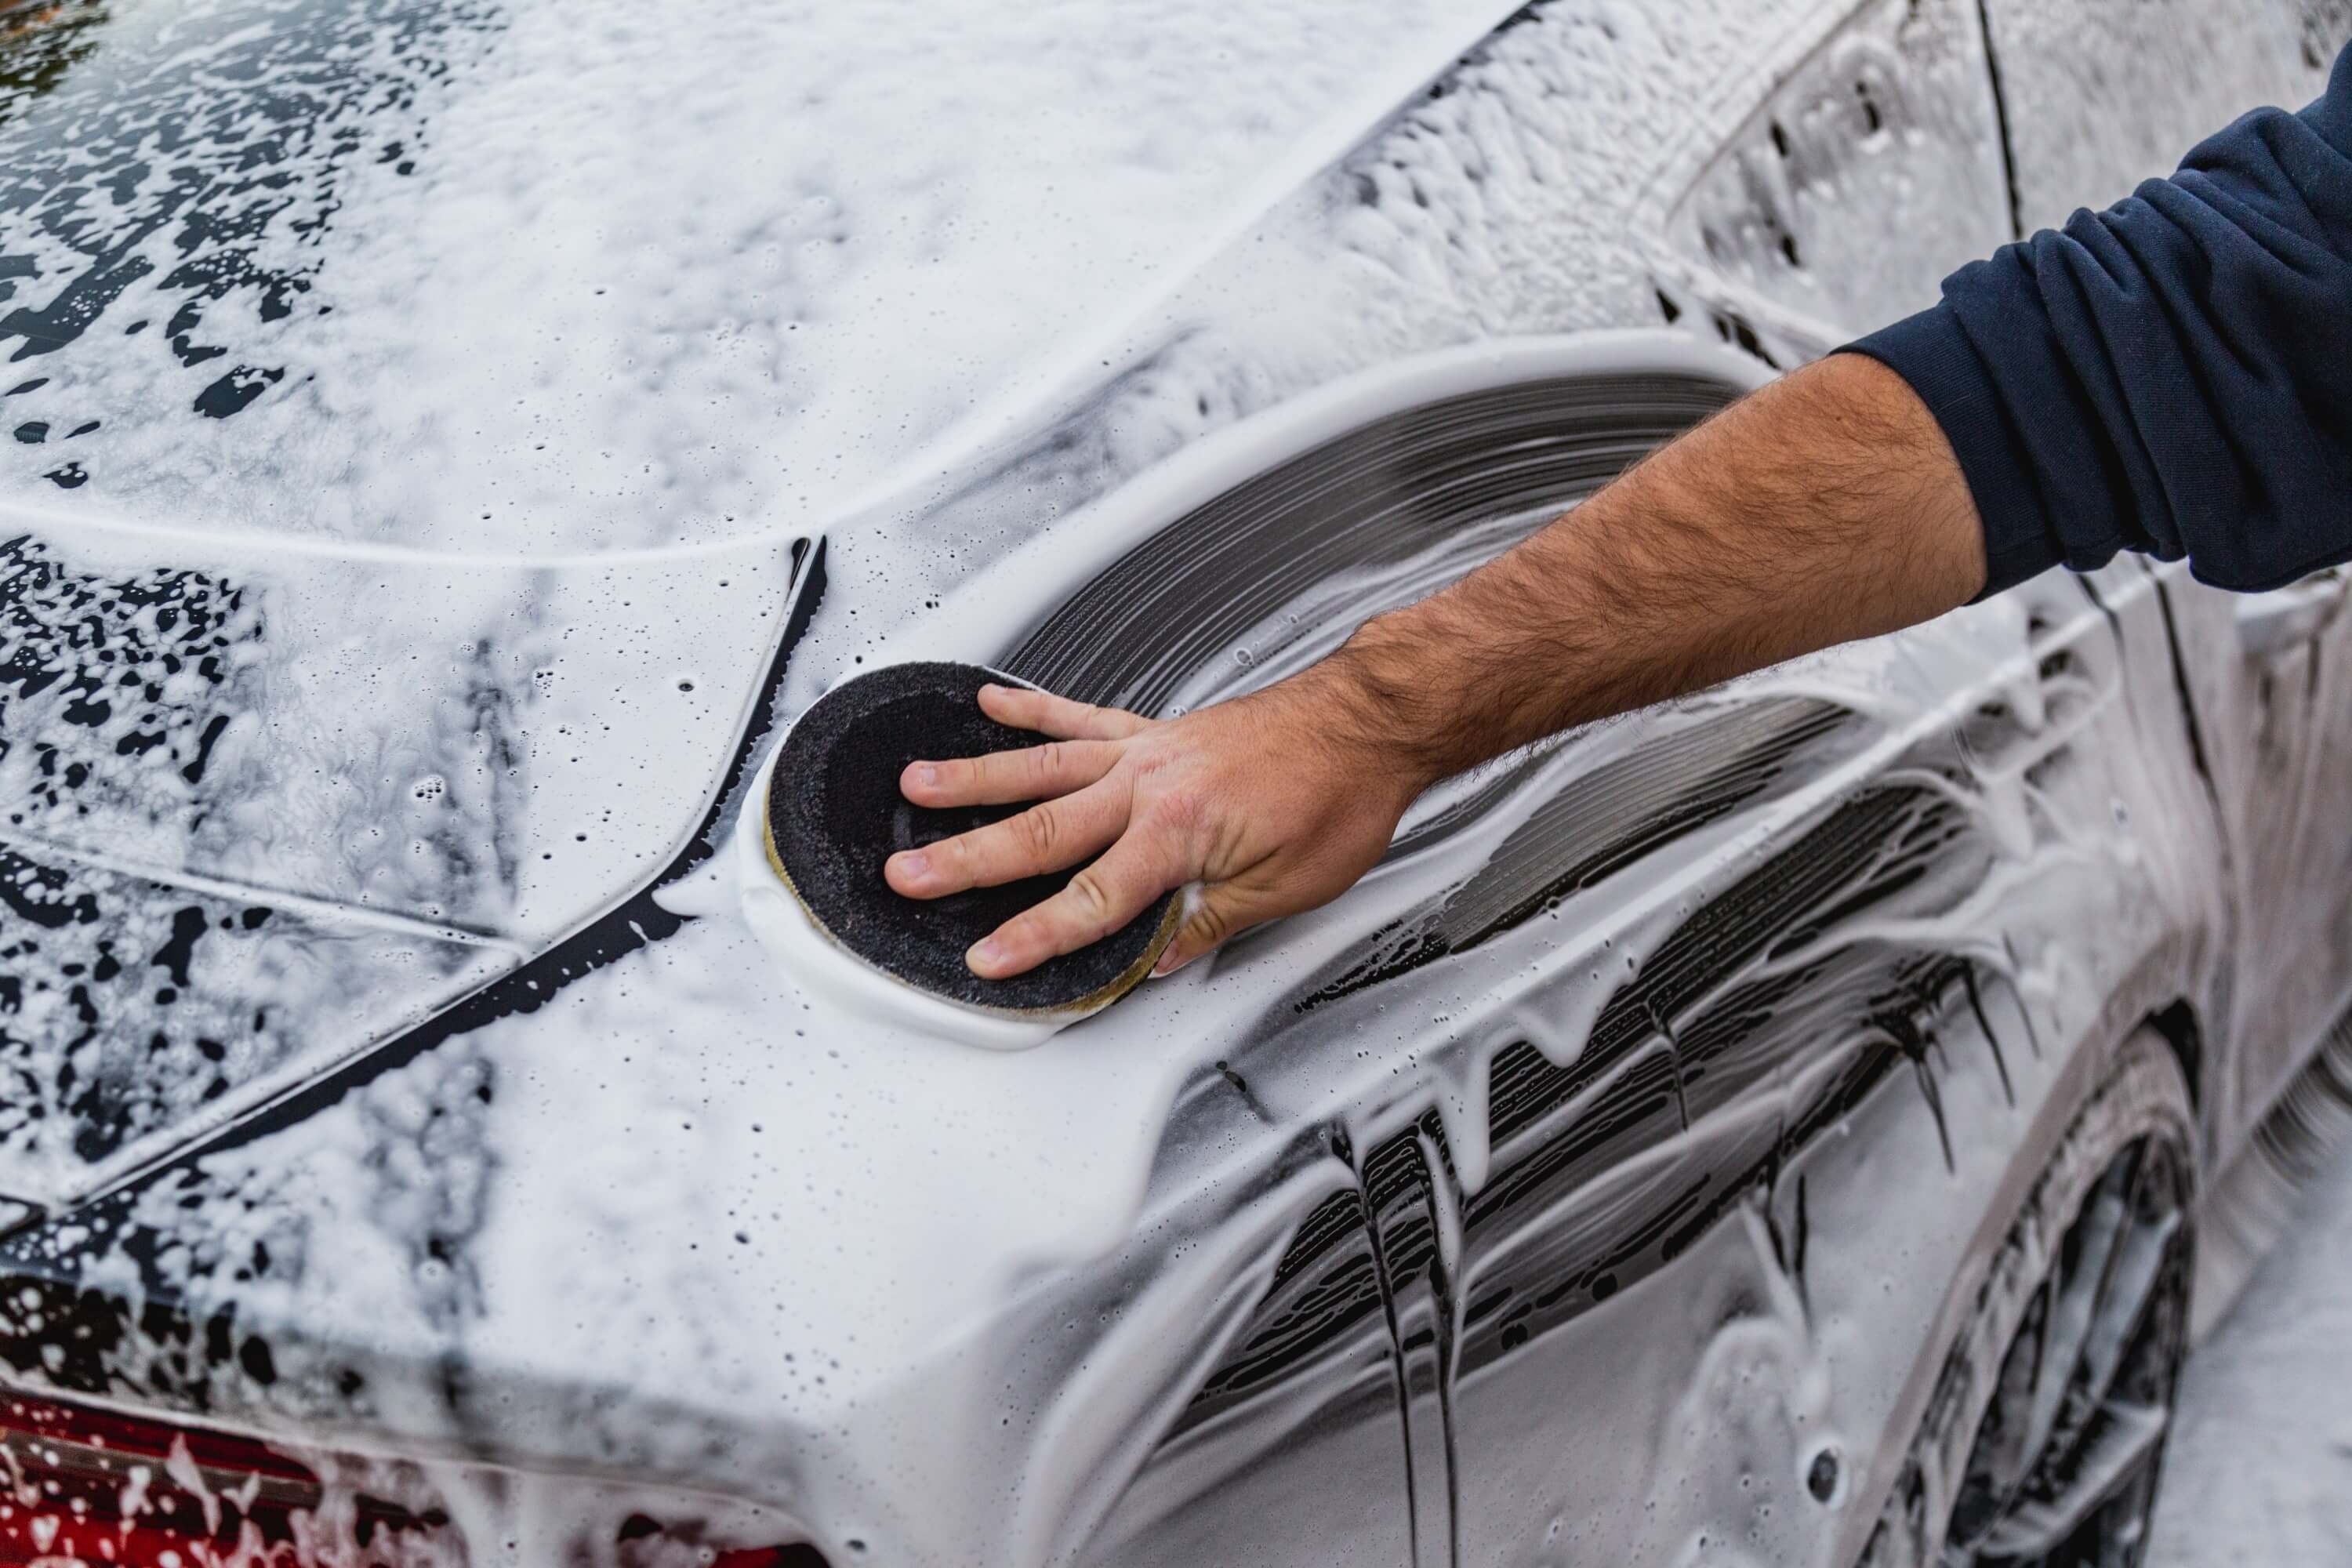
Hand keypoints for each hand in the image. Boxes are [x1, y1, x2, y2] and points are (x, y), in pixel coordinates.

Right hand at [884, 671, 1422, 979]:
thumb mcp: (1285, 890)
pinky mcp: (1156, 731)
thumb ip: (1207, 925)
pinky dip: (1032, 711)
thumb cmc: (1339, 798)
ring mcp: (1147, 752)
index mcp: (1180, 834)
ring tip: (914, 786)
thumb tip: (1152, 962)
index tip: (987, 960)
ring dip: (974, 777)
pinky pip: (1081, 719)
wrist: (1371, 721)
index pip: (1092, 900)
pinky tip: (989, 706)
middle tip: (908, 875)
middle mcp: (1150, 787)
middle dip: (968, 859)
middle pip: (1043, 830)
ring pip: (1043, 766)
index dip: (1035, 936)